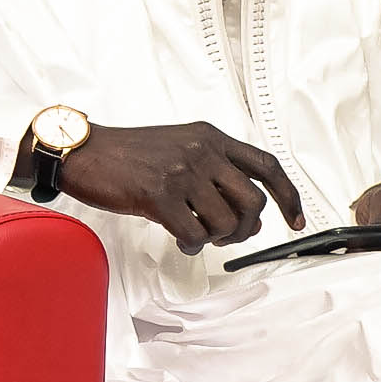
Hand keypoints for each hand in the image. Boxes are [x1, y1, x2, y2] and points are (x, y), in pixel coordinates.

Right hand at [56, 122, 305, 254]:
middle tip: (225, 236)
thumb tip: (246, 215)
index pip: (268, 166)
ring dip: (214, 239)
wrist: (85, 152)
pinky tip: (178, 238)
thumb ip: (213, 171)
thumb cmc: (128, 154)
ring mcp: (182, 172)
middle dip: (246, 229)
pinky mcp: (159, 195)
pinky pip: (194, 234)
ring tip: (195, 234)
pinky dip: (191, 244)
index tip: (295, 220)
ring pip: (226, 223)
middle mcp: (202, 150)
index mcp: (211, 137)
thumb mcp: (179, 147)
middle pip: (253, 202)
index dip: (288, 197)